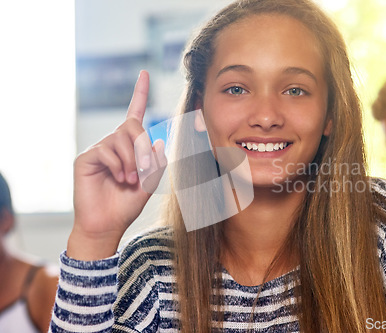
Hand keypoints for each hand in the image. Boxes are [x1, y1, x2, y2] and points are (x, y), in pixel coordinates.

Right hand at [68, 70, 165, 259]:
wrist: (107, 223)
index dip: (140, 93)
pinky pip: (106, 150)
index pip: (135, 114)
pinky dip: (118, 165)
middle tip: (142, 171)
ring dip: (132, 161)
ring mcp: (99, 149)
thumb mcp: (151, 182)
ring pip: (121, 139)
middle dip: (142, 148)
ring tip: (129, 180)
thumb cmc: (127, 203)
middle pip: (132, 126)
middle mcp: (114, 143)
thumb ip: (157, 161)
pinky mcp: (86, 157)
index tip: (144, 72)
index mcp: (130, 146)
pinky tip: (118, 178)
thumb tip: (157, 139)